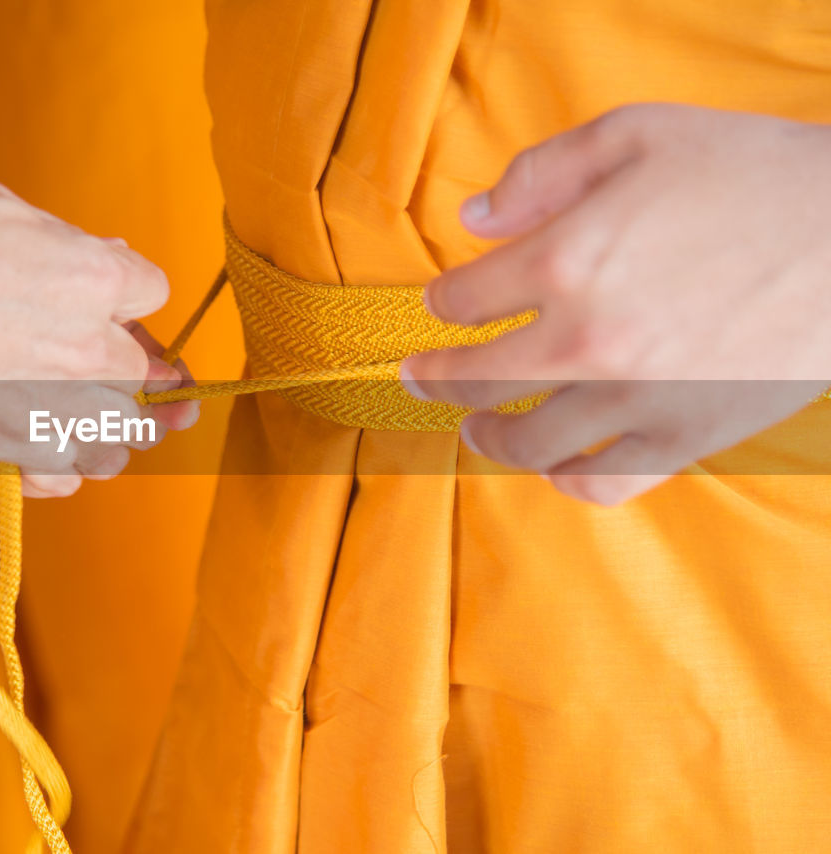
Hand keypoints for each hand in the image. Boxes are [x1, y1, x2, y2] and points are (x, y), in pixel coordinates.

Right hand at [0, 178, 179, 493]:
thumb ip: (57, 240)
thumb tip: (102, 254)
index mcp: (93, 276)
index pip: (151, 292)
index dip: (124, 295)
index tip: (101, 300)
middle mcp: (85, 348)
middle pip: (139, 371)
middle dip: (114, 362)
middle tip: (78, 357)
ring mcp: (48, 405)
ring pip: (114, 432)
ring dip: (97, 421)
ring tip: (65, 406)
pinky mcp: (1, 447)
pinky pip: (61, 474)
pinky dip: (56, 467)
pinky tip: (39, 447)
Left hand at [398, 105, 830, 504]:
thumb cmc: (754, 174)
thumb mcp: (638, 133)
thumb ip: (541, 173)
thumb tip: (471, 220)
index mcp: (564, 260)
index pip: (463, 300)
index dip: (442, 302)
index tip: (441, 304)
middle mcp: (585, 340)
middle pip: (475, 382)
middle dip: (435, 380)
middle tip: (420, 379)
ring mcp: (633, 398)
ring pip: (526, 445)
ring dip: (487, 437)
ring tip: (478, 427)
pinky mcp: (683, 437)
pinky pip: (601, 483)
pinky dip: (565, 480)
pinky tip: (556, 466)